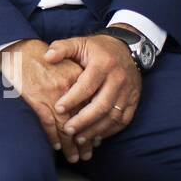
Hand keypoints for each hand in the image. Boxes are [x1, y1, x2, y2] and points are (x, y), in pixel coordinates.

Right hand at [0, 39, 85, 160]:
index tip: (96, 139)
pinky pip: (48, 125)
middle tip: (87, 154)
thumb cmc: (42, 57)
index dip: (94, 126)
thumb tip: (88, 102)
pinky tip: (57, 147)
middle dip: (84, 141)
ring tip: (75, 157)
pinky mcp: (36, 100)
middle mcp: (68, 89)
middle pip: (81, 121)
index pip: (91, 108)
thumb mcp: (66, 64)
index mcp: (78, 79)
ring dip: (71, 145)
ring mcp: (52, 96)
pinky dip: (53, 138)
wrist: (20, 50)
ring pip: (66, 127)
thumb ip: (78, 81)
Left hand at [45, 32, 141, 155]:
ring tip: (79, 138)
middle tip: (67, 130)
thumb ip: (62, 48)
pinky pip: (124, 120)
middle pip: (102, 105)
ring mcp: (128, 91)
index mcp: (103, 64)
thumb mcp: (79, 42)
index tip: (58, 109)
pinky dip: (110, 130)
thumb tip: (47, 57)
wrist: (127, 48)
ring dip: (96, 130)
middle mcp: (118, 79)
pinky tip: (96, 137)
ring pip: (113, 116)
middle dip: (84, 120)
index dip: (73, 98)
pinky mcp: (134, 100)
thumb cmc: (96, 48)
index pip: (87, 85)